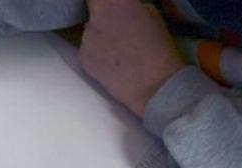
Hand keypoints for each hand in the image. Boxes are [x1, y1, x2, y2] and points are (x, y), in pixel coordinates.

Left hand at [80, 0, 185, 117]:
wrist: (154, 86)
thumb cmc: (160, 49)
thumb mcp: (151, 15)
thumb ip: (130, 6)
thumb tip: (122, 7)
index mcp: (116, 1)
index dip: (105, 1)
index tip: (112, 6)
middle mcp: (96, 15)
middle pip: (92, 7)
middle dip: (101, 13)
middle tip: (117, 25)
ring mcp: (86, 37)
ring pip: (89, 30)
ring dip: (99, 34)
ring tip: (117, 48)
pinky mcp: (82, 57)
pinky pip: (86, 49)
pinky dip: (95, 53)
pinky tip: (111, 62)